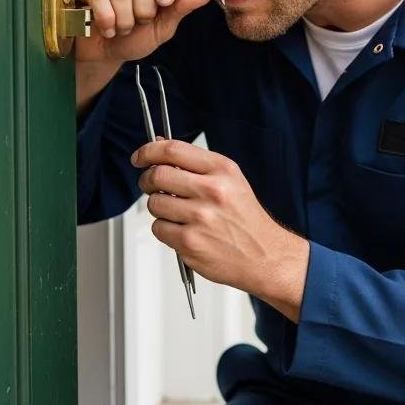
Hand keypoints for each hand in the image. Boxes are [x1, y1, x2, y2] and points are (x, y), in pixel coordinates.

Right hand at [74, 0, 211, 64]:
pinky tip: (106, 27)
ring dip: (123, 17)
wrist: (103, 53)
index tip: (165, 2)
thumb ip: (180, 10)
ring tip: (121, 28)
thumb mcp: (161, 28)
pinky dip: (104, 16)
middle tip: (139, 22)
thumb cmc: (133, 38)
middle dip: (143, 8)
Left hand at [134, 139, 309, 320]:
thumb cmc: (246, 219)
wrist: (265, 256)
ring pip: (154, 204)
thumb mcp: (230, 181)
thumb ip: (195, 165)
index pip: (173, 150)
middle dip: (148, 181)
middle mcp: (213, 190)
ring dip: (159, 208)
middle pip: (157, 175)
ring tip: (177, 214)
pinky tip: (184, 231)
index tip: (140, 157)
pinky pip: (158, 228)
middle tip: (151, 186)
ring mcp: (200, 217)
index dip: (148, 151)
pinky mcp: (190, 242)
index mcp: (222, 170)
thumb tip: (158, 149)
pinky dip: (165, 230)